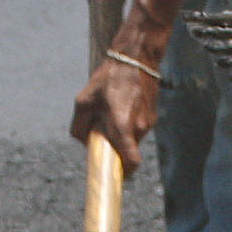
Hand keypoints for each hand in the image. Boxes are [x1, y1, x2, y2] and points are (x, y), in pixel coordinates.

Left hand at [71, 52, 156, 166]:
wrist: (136, 56)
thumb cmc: (108, 78)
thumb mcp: (83, 101)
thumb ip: (79, 127)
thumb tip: (84, 142)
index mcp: (122, 126)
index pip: (131, 163)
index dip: (123, 173)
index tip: (113, 175)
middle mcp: (139, 128)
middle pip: (127, 151)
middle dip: (114, 147)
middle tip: (102, 131)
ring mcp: (148, 122)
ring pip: (132, 139)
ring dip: (121, 133)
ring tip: (111, 111)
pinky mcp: (152, 115)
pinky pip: (138, 128)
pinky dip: (128, 124)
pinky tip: (120, 105)